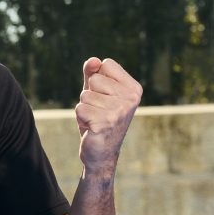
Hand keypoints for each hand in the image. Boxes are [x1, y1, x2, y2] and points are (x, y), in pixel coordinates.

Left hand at [75, 57, 141, 177]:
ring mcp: (119, 111)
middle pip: (95, 79)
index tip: (104, 97)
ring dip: (85, 108)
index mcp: (133, 88)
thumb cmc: (99, 119)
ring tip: (95, 120)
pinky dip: (81, 118)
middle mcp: (130, 98)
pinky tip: (91, 128)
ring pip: (85, 95)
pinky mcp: (105, 122)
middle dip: (90, 95)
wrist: (101, 153)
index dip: (97, 79)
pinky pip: (80, 108)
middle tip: (98, 112)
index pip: (106, 64)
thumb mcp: (97, 93)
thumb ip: (93, 73)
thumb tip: (93, 60)